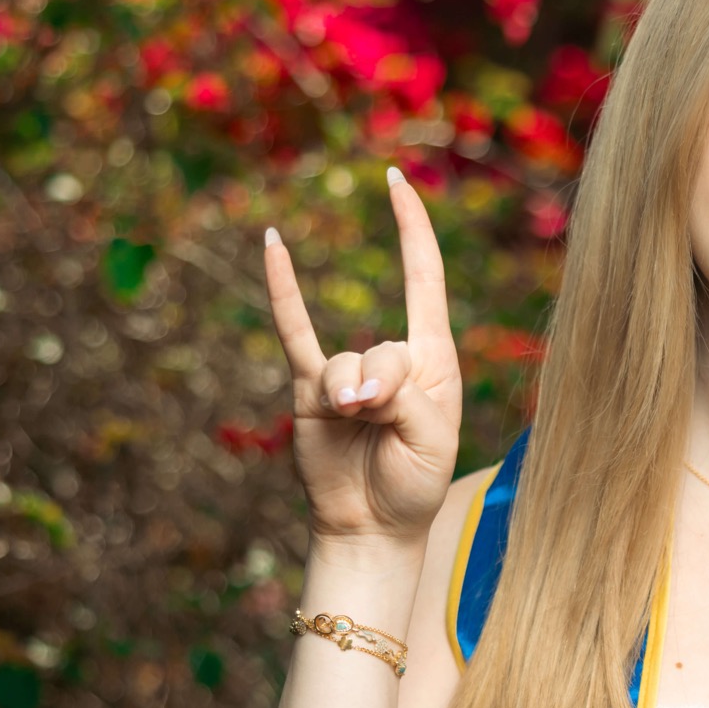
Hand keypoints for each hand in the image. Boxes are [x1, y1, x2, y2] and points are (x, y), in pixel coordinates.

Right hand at [263, 169, 461, 545]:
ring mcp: (347, 371)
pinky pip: (294, 333)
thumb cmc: (413, 483)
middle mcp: (392, 358)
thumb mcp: (429, 439)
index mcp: (434, 361)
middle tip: (383, 429)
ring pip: (343, 365)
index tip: (398, 182)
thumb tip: (346, 380)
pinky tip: (274, 244)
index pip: (424, 280)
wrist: (371, 525)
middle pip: (384, 347)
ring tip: (357, 431)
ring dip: (350, 402)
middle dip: (383, 391)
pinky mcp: (310, 388)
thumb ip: (399, 394)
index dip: (413, 231)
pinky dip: (283, 290)